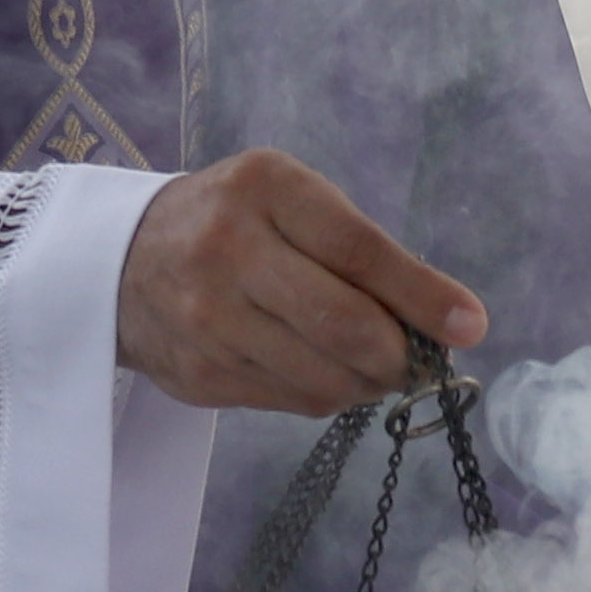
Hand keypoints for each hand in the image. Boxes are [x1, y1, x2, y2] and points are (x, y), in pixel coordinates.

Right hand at [117, 150, 482, 416]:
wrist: (120, 262)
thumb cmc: (232, 221)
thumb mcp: (289, 202)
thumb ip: (358, 248)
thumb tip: (446, 319)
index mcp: (263, 189)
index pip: (357, 250)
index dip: (422, 295)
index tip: (470, 325)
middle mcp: (227, 251)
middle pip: (344, 325)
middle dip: (399, 353)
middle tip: (415, 357)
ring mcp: (207, 319)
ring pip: (324, 376)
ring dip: (368, 382)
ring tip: (372, 364)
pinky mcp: (200, 375)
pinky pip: (292, 402)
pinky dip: (328, 394)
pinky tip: (325, 371)